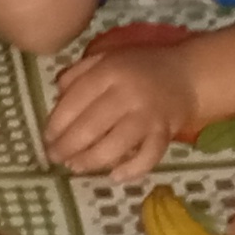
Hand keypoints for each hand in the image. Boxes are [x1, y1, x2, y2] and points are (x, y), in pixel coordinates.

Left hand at [43, 38, 209, 177]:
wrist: (188, 75)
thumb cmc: (140, 67)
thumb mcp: (107, 58)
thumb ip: (78, 73)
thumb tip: (55, 98)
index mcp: (109, 72)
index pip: (74, 102)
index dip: (56, 125)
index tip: (47, 138)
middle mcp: (127, 94)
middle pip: (89, 128)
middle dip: (67, 147)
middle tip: (55, 158)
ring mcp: (147, 116)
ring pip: (113, 147)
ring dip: (90, 162)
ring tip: (76, 167)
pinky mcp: (165, 134)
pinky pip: (147, 158)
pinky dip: (131, 170)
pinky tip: (115, 176)